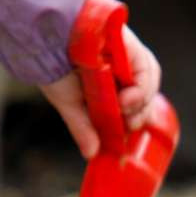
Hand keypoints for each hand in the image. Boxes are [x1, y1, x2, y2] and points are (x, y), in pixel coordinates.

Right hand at [39, 26, 161, 158]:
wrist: (46, 42)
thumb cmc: (52, 67)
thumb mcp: (70, 104)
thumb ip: (83, 128)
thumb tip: (91, 153)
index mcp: (108, 81)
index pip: (133, 104)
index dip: (133, 120)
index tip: (125, 133)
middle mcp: (121, 66)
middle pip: (145, 94)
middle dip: (138, 114)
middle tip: (126, 125)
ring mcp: (127, 54)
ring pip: (149, 82)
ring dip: (139, 103)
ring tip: (123, 108)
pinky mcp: (130, 44)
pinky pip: (146, 69)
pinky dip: (141, 88)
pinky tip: (127, 98)